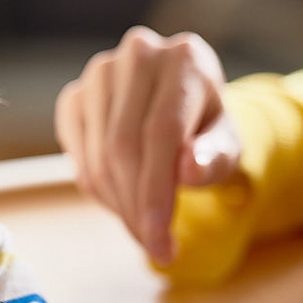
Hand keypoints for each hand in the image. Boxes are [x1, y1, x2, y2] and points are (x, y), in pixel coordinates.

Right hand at [55, 26, 241, 264]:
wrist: (183, 108)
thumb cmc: (207, 131)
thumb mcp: (228, 146)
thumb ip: (215, 157)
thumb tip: (189, 170)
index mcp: (186, 59)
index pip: (162, 133)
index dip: (156, 192)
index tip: (159, 240)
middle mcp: (138, 54)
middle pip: (124, 146)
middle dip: (135, 207)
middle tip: (152, 247)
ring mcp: (100, 73)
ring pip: (98, 154)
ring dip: (116, 203)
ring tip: (140, 228)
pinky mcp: (75, 95)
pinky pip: (77, 152)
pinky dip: (95, 187)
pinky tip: (119, 202)